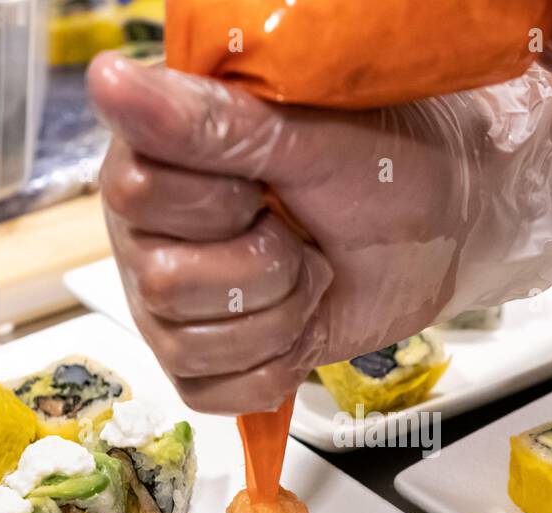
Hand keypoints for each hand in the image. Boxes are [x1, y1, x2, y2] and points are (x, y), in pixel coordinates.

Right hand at [89, 53, 551, 413]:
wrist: (442, 235)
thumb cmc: (383, 171)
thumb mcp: (309, 137)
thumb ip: (211, 121)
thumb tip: (110, 81)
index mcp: (154, 160)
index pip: (141, 194)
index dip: (221, 202)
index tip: (268, 183)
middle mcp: (145, 234)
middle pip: (165, 281)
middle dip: (263, 267)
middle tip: (298, 234)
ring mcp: (166, 307)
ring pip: (190, 342)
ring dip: (278, 315)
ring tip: (307, 274)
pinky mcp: (201, 364)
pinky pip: (211, 391)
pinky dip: (275, 365)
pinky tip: (299, 324)